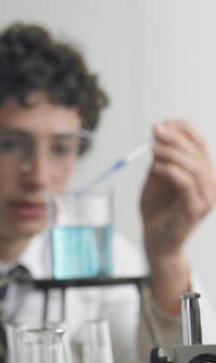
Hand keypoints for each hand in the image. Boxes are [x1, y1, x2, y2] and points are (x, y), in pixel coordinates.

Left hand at [140, 119, 215, 262]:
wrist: (156, 240)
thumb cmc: (157, 210)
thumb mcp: (156, 178)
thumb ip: (160, 159)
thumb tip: (159, 132)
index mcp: (203, 173)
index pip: (200, 144)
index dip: (184, 130)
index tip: (164, 122)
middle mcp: (210, 183)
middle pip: (198, 153)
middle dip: (176, 138)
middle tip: (156, 130)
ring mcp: (206, 197)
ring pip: (194, 167)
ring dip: (172, 153)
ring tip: (153, 148)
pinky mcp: (195, 209)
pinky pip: (186, 184)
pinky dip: (171, 172)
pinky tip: (155, 167)